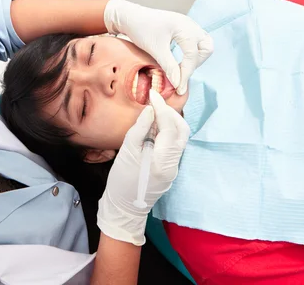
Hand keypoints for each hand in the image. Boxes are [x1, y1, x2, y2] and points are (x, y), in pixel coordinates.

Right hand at [97, 90, 190, 245]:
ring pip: (180, 138)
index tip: (152, 94)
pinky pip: (173, 146)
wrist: (124, 208)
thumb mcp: (126, 152)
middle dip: (171, 113)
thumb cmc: (121, 181)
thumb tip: (151, 110)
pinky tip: (153, 129)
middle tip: (156, 103)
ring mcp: (174, 168)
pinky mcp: (170, 170)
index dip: (162, 108)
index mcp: (163, 160)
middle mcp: (174, 164)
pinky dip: (166, 133)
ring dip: (170, 122)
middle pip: (182, 131)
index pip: (169, 126)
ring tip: (153, 114)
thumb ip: (140, 129)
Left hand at [104, 0, 213, 94]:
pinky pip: (196, 43)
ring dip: (195, 59)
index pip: (192, 55)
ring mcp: (188, 25)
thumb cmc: (141, 29)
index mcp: (184, 27)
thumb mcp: (155, 49)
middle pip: (206, 49)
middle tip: (180, 75)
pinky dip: (191, 54)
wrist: (131, 16)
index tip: (179, 88)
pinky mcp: (184, 29)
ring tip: (180, 69)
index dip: (186, 73)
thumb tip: (178, 83)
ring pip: (203, 45)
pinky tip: (178, 62)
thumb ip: (169, 66)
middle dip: (195, 64)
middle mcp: (190, 25)